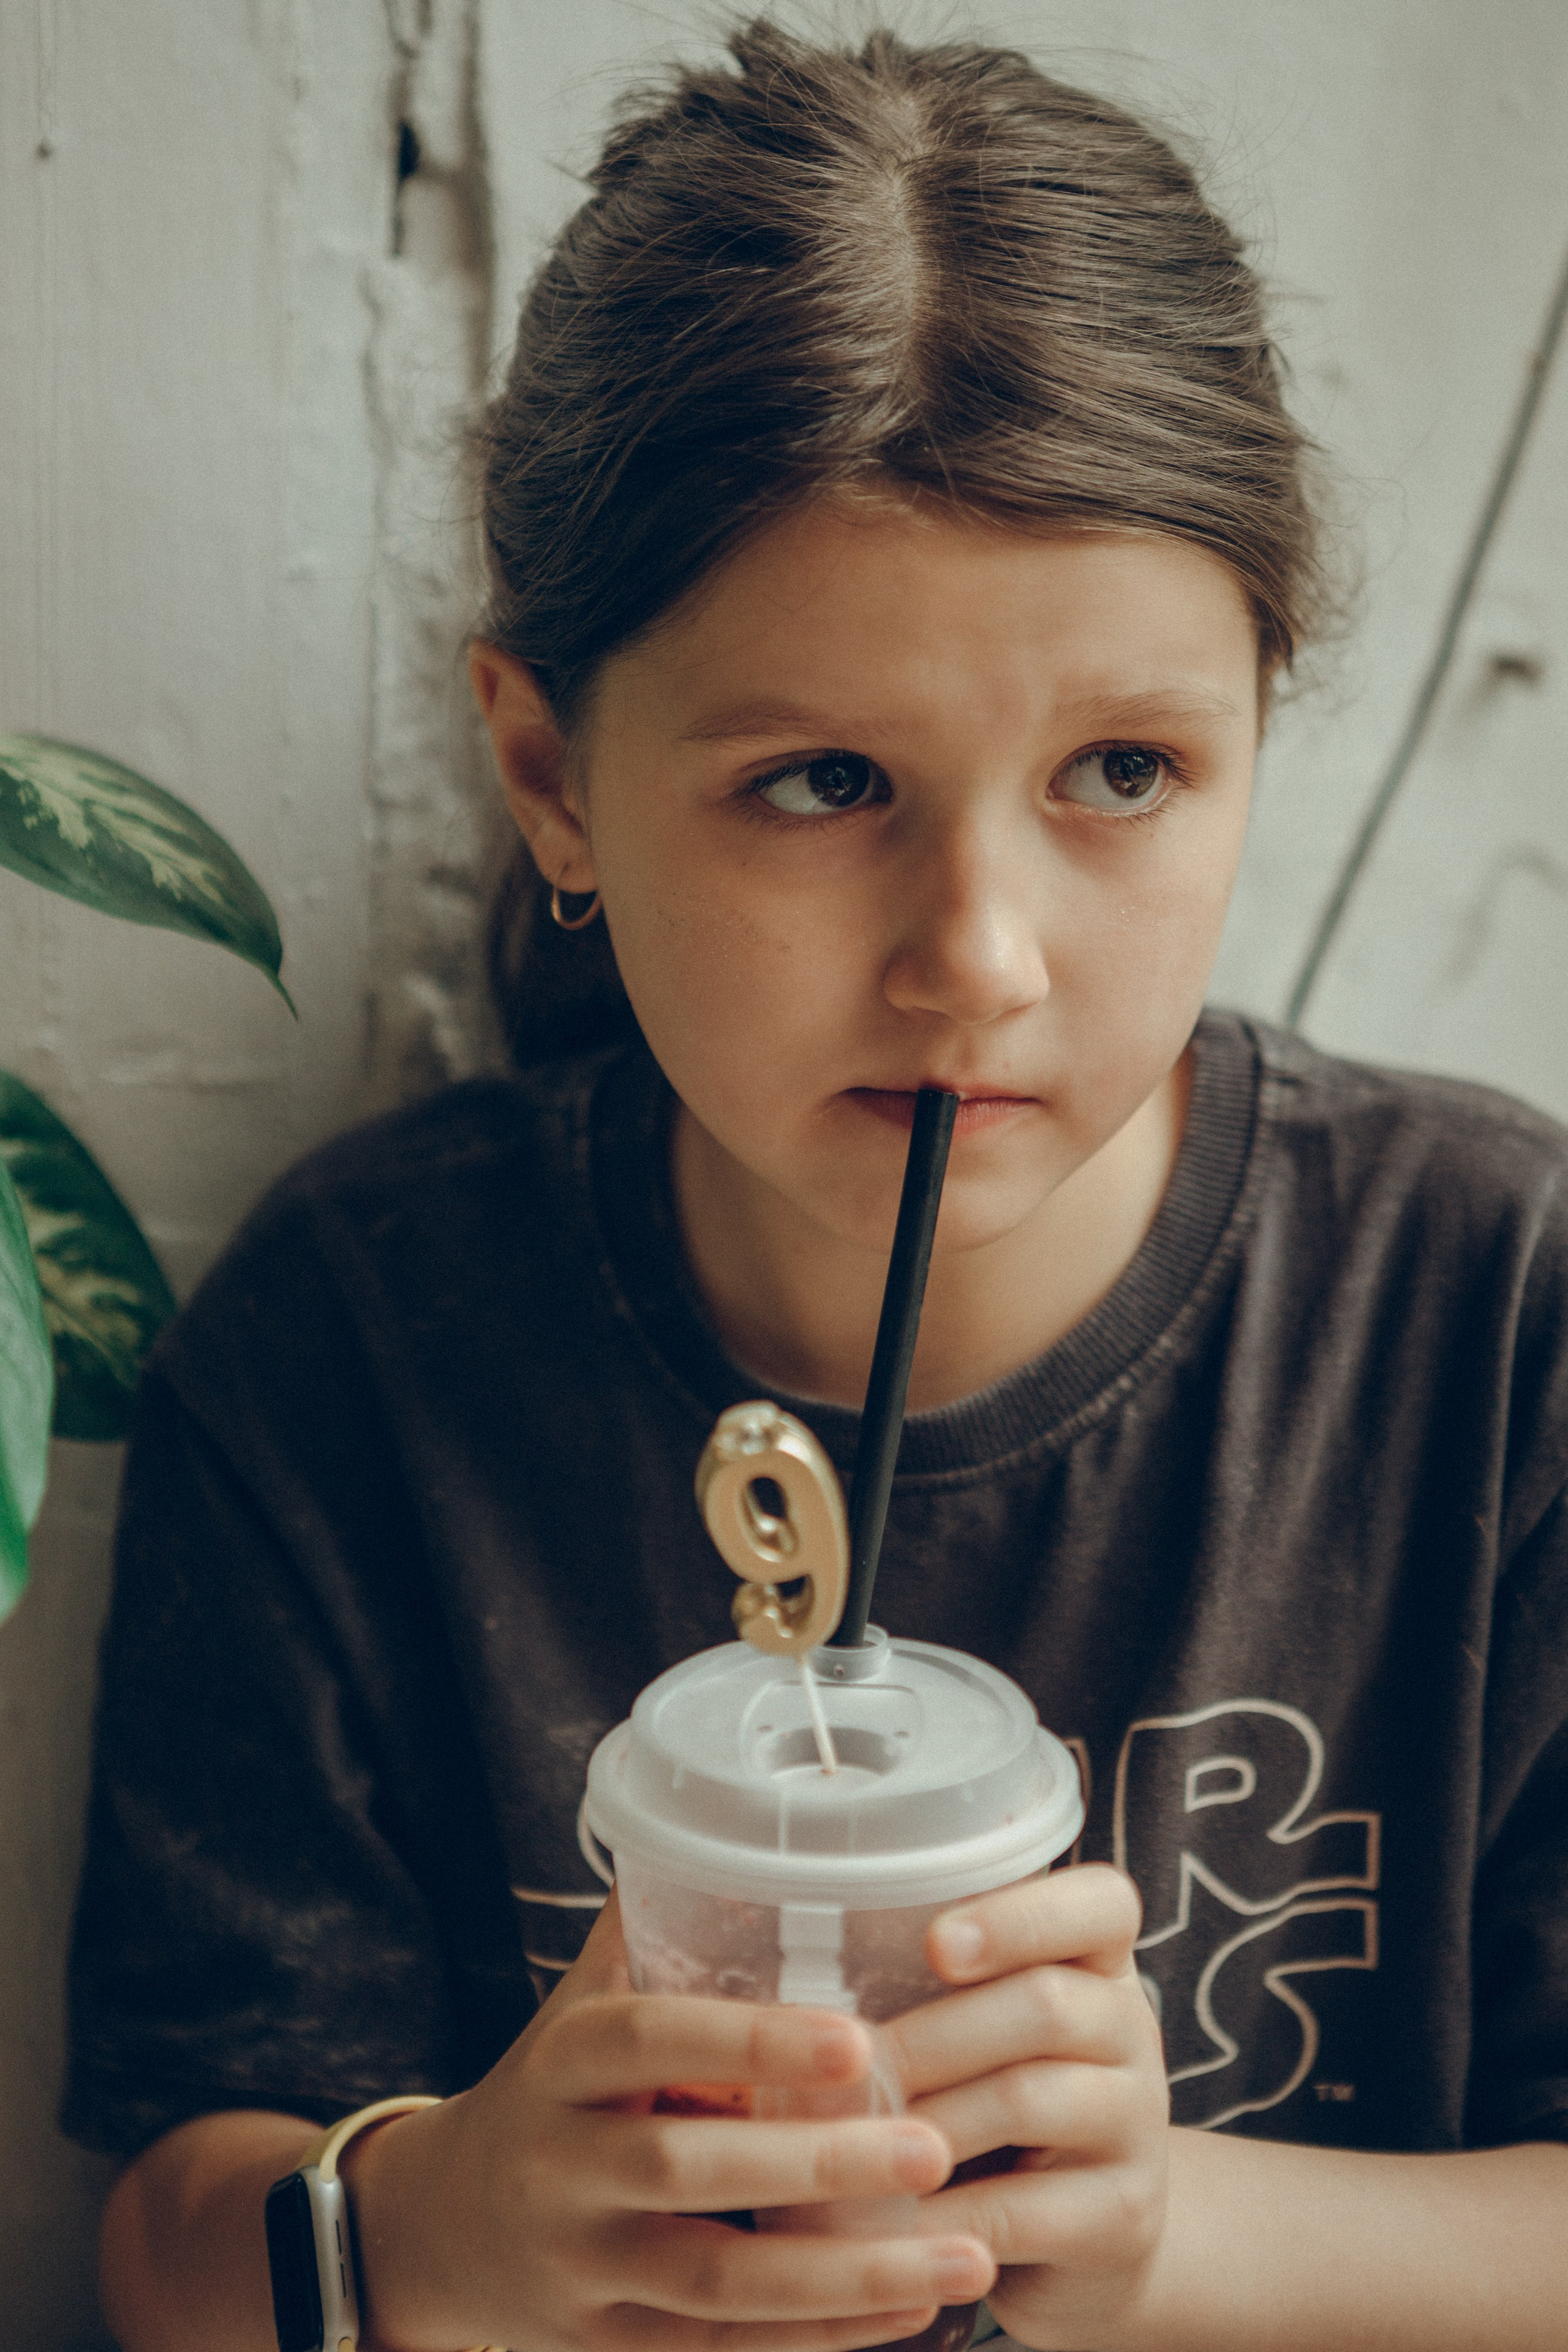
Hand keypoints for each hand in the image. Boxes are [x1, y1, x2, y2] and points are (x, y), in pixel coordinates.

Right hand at [350, 1890, 995, 2351]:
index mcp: (559, 2062)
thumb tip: (774, 1809)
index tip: (856, 2036)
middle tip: (937, 2145)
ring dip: (849, 2274)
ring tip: (969, 2249)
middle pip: (686, 2169)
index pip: (646, 2040)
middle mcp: (560, 2169)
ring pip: (718, 2283)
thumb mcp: (586, 2001)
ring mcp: (582, 2270)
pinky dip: (825, 2337)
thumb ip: (664, 1922)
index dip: (746, 2038)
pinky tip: (918, 2303)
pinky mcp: (610, 2348)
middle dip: (817, 2162)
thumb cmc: (557, 2085)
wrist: (444, 2226)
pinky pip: (726, 2351)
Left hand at [883, 1865, 1167, 2351]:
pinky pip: (1018, 2211)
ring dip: (923, 2122)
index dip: (1021, 1915)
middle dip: (930, 2036)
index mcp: (1097, 1962)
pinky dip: (934, 2221)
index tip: (936, 1944)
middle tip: (842, 2067)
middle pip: (1045, 2002)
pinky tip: (872, 2228)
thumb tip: (778, 1959)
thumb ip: (921, 1983)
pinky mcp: (1122, 2217)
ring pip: (1026, 2098)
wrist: (1081, 2244)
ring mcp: (1137, 2125)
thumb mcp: (976, 2030)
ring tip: (841, 2142)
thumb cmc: (991, 2103)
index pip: (1102, 1902)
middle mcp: (1131, 2029)